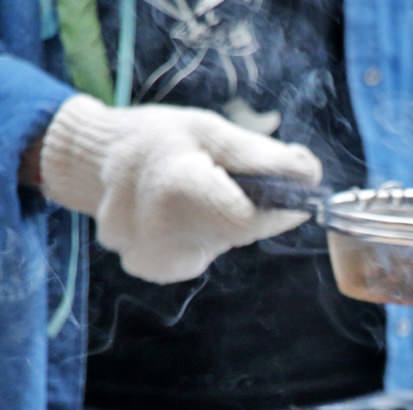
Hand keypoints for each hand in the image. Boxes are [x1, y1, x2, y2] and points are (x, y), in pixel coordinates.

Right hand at [39, 94, 321, 282]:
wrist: (98, 161)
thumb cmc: (158, 139)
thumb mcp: (212, 131)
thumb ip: (264, 157)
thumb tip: (310, 176)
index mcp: (173, 189)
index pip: (247, 219)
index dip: (278, 209)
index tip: (291, 192)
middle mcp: (157, 233)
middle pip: (239, 233)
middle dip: (250, 209)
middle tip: (230, 182)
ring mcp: (150, 257)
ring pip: (223, 245)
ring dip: (225, 222)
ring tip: (197, 193)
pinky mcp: (154, 271)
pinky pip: (203, 254)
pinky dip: (205, 235)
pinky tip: (182, 214)